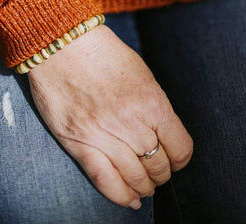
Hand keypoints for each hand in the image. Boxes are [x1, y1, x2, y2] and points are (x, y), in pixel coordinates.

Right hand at [28, 24, 193, 208]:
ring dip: (145, 186)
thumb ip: (154, 106)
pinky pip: (106, 181)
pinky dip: (121, 196)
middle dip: (162, 173)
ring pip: (136, 179)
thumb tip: (163, 135)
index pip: (181, 148)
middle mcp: (132, 124)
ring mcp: (104, 136)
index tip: (175, 157)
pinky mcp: (79, 144)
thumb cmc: (104, 54)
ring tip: (144, 184)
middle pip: (159, 166)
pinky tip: (131, 200)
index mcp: (153, 103)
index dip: (181, 158)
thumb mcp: (142, 74)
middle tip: (157, 170)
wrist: (64, 45)